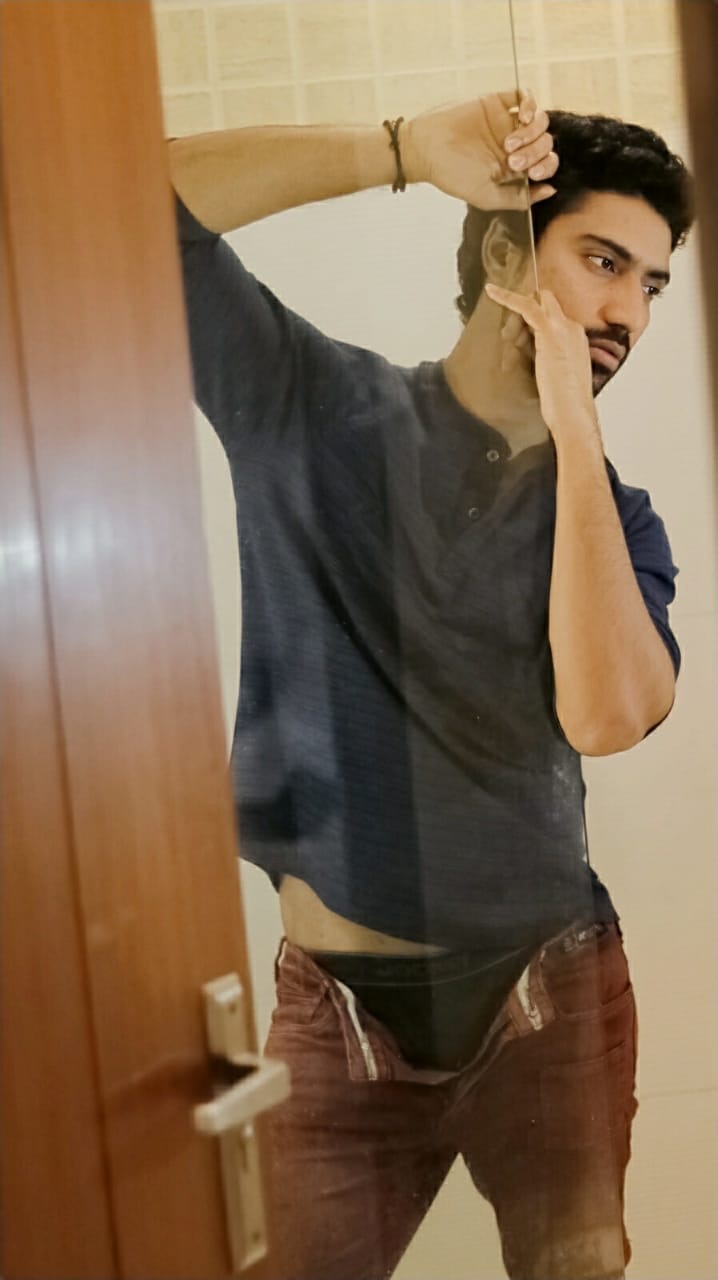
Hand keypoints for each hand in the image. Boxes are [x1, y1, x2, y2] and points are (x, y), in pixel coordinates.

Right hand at [403, 90, 557, 211]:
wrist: (426, 149)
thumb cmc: (452, 176)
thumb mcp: (487, 197)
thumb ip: (519, 198)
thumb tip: (551, 191)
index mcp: (514, 167)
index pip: (546, 163)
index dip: (546, 167)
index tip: (532, 174)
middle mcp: (514, 144)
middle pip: (545, 142)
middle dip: (535, 153)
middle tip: (511, 159)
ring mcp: (507, 122)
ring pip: (540, 121)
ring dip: (532, 132)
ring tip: (508, 142)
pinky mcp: (497, 103)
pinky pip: (525, 96)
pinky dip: (531, 104)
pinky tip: (522, 116)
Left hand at [485, 284, 596, 434]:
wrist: (574, 412)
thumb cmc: (567, 403)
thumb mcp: (561, 376)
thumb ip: (552, 359)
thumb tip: (540, 355)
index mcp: (577, 339)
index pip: (552, 317)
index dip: (532, 324)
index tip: (518, 335)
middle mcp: (572, 328)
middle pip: (543, 305)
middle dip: (524, 315)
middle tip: (511, 340)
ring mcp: (562, 327)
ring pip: (533, 306)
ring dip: (514, 326)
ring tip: (508, 346)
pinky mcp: (548, 331)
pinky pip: (526, 306)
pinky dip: (507, 297)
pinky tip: (492, 291)